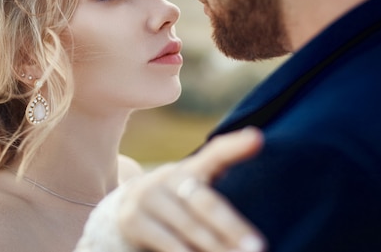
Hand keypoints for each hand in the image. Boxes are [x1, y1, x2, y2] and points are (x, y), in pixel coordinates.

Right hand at [117, 127, 266, 251]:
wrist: (124, 216)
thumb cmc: (175, 212)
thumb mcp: (194, 199)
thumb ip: (216, 207)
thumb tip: (251, 240)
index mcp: (190, 169)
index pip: (215, 155)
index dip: (235, 147)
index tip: (257, 139)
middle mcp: (168, 178)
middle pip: (205, 202)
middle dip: (232, 228)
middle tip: (256, 247)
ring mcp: (147, 197)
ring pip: (189, 227)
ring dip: (215, 247)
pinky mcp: (132, 220)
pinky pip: (167, 243)